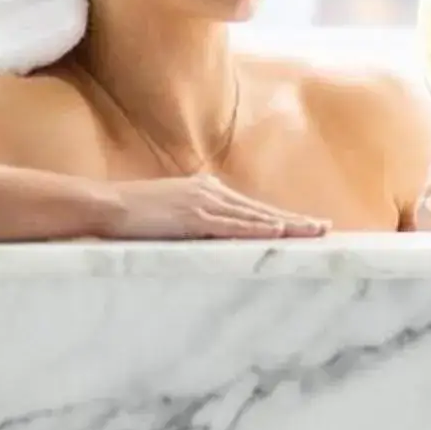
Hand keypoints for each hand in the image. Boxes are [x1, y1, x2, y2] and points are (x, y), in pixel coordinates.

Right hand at [103, 173, 327, 241]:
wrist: (105, 205)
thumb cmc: (131, 215)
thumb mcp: (169, 215)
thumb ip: (192, 223)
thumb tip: (210, 238)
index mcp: (205, 191)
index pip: (251, 208)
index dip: (280, 217)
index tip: (305, 225)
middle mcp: (210, 192)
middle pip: (261, 210)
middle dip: (294, 221)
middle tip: (325, 229)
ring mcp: (202, 203)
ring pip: (254, 216)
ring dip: (286, 225)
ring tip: (313, 232)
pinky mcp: (192, 217)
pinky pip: (231, 226)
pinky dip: (256, 229)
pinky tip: (277, 232)